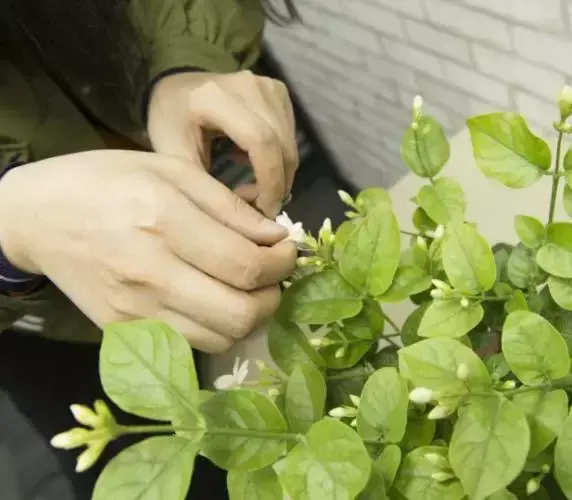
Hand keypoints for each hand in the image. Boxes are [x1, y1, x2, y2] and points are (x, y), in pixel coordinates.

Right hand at [0, 150, 296, 352]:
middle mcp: (150, 272)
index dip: (283, 264)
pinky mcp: (123, 331)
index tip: (287, 251)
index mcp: (163, 221)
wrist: (36, 217)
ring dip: (249, 316)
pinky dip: (217, 328)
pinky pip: (191, 345)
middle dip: (274, 297)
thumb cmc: (106, 181)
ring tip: (247, 288)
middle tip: (273, 274)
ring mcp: (135, 310)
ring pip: (221, 338)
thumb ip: (229, 207)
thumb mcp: (170, 170)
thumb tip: (276, 238)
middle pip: (241, 314)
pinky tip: (215, 301)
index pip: (247, 265)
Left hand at [147, 71, 298, 217]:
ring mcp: (267, 86)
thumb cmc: (171, 121)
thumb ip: (207, 186)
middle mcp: (249, 86)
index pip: (260, 141)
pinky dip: (280, 159)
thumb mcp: (175, 156)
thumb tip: (245, 219)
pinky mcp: (278, 92)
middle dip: (277, 184)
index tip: (263, 211)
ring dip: (280, 174)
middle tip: (261, 209)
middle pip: (281, 144)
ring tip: (256, 191)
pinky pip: (290, 135)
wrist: (177, 86)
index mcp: (217, 97)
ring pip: (290, 143)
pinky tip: (256, 167)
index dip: (269, 181)